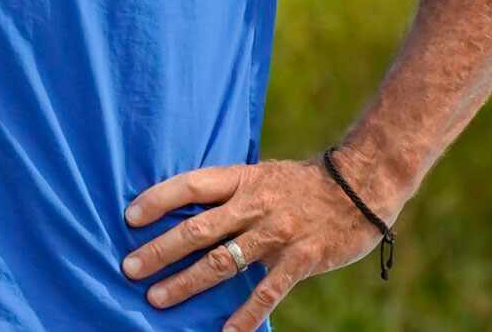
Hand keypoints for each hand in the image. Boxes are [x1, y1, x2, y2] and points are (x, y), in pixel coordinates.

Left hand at [121, 158, 392, 330]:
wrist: (362, 186)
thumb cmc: (301, 184)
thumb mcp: (260, 176)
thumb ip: (228, 193)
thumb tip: (183, 211)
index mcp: (241, 179)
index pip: (190, 186)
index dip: (158, 200)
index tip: (129, 218)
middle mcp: (254, 205)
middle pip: (198, 229)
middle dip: (161, 250)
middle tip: (130, 268)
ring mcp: (277, 233)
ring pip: (223, 262)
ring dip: (188, 282)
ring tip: (158, 299)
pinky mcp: (301, 259)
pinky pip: (268, 291)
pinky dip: (246, 314)